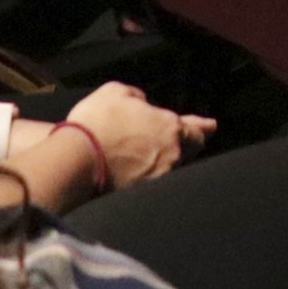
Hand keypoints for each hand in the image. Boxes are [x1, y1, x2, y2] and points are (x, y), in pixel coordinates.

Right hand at [63, 81, 212, 189]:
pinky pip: (156, 184)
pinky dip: (152, 177)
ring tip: (160, 157)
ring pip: (173, 168)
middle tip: (191, 141)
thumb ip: (135, 96)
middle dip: (190, 145)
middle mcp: (171, 153)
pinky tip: (143, 174)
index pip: (195, 129)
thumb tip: (141, 103)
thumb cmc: (96, 122)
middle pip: (190, 151)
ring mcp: (159, 177)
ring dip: (169, 161)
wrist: (75, 161)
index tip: (212, 127)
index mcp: (168, 126)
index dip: (204, 127)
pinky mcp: (143, 195)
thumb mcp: (115, 92)